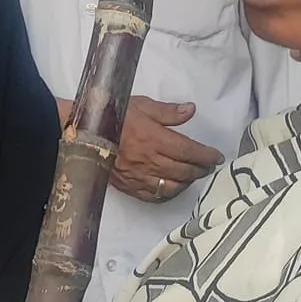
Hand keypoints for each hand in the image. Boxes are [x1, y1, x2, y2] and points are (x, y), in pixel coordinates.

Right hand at [110, 96, 224, 203]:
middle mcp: (150, 161)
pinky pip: (153, 196)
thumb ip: (167, 111)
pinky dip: (168, 194)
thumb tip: (191, 110)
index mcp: (155, 139)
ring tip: (193, 176)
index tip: (217, 156)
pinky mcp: (129, 186)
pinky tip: (173, 188)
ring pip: (172, 186)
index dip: (206, 155)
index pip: (189, 151)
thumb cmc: (112, 116)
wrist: (82, 134)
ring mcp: (139, 177)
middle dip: (201, 169)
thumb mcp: (141, 105)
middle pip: (184, 171)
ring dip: (187, 182)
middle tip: (208, 166)